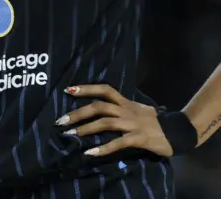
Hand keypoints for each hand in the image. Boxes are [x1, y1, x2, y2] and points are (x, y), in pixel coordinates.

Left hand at [56, 84, 172, 156]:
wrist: (179, 131)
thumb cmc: (155, 121)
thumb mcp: (137, 109)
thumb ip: (121, 108)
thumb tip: (101, 110)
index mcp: (126, 102)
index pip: (104, 90)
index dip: (86, 88)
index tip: (68, 90)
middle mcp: (127, 110)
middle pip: (99, 107)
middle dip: (78, 113)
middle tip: (61, 121)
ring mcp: (133, 124)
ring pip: (105, 122)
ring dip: (86, 129)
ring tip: (70, 135)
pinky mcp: (139, 138)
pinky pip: (118, 142)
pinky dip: (103, 148)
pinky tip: (90, 153)